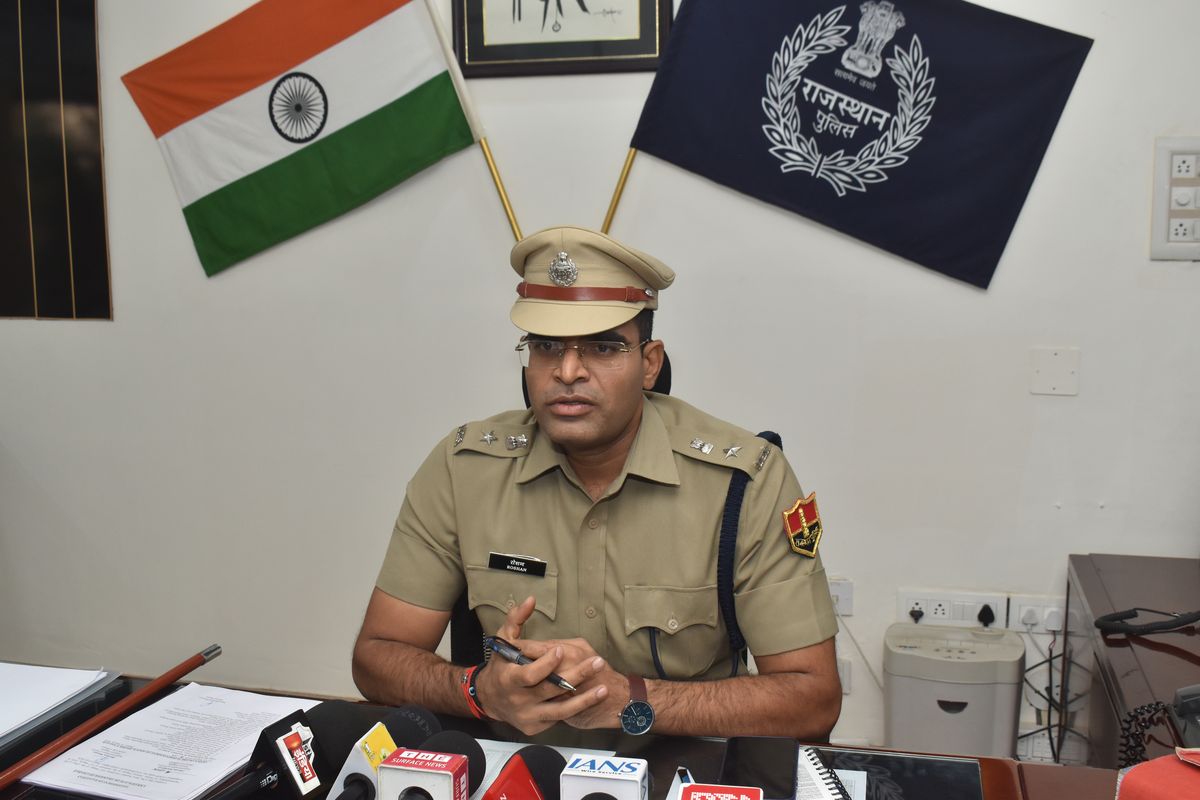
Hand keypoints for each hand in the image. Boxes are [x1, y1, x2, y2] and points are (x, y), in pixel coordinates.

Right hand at [475, 597, 608, 734]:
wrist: (491, 699)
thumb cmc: (501, 665)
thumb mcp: (503, 641)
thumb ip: (516, 619)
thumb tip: (530, 599)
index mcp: (509, 678)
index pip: (529, 674)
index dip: (545, 664)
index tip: (560, 650)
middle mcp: (518, 700)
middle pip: (551, 689)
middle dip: (577, 675)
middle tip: (598, 662)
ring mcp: (528, 715)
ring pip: (560, 710)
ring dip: (585, 699)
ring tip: (603, 688)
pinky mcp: (536, 726)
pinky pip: (559, 718)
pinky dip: (576, 709)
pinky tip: (592, 699)